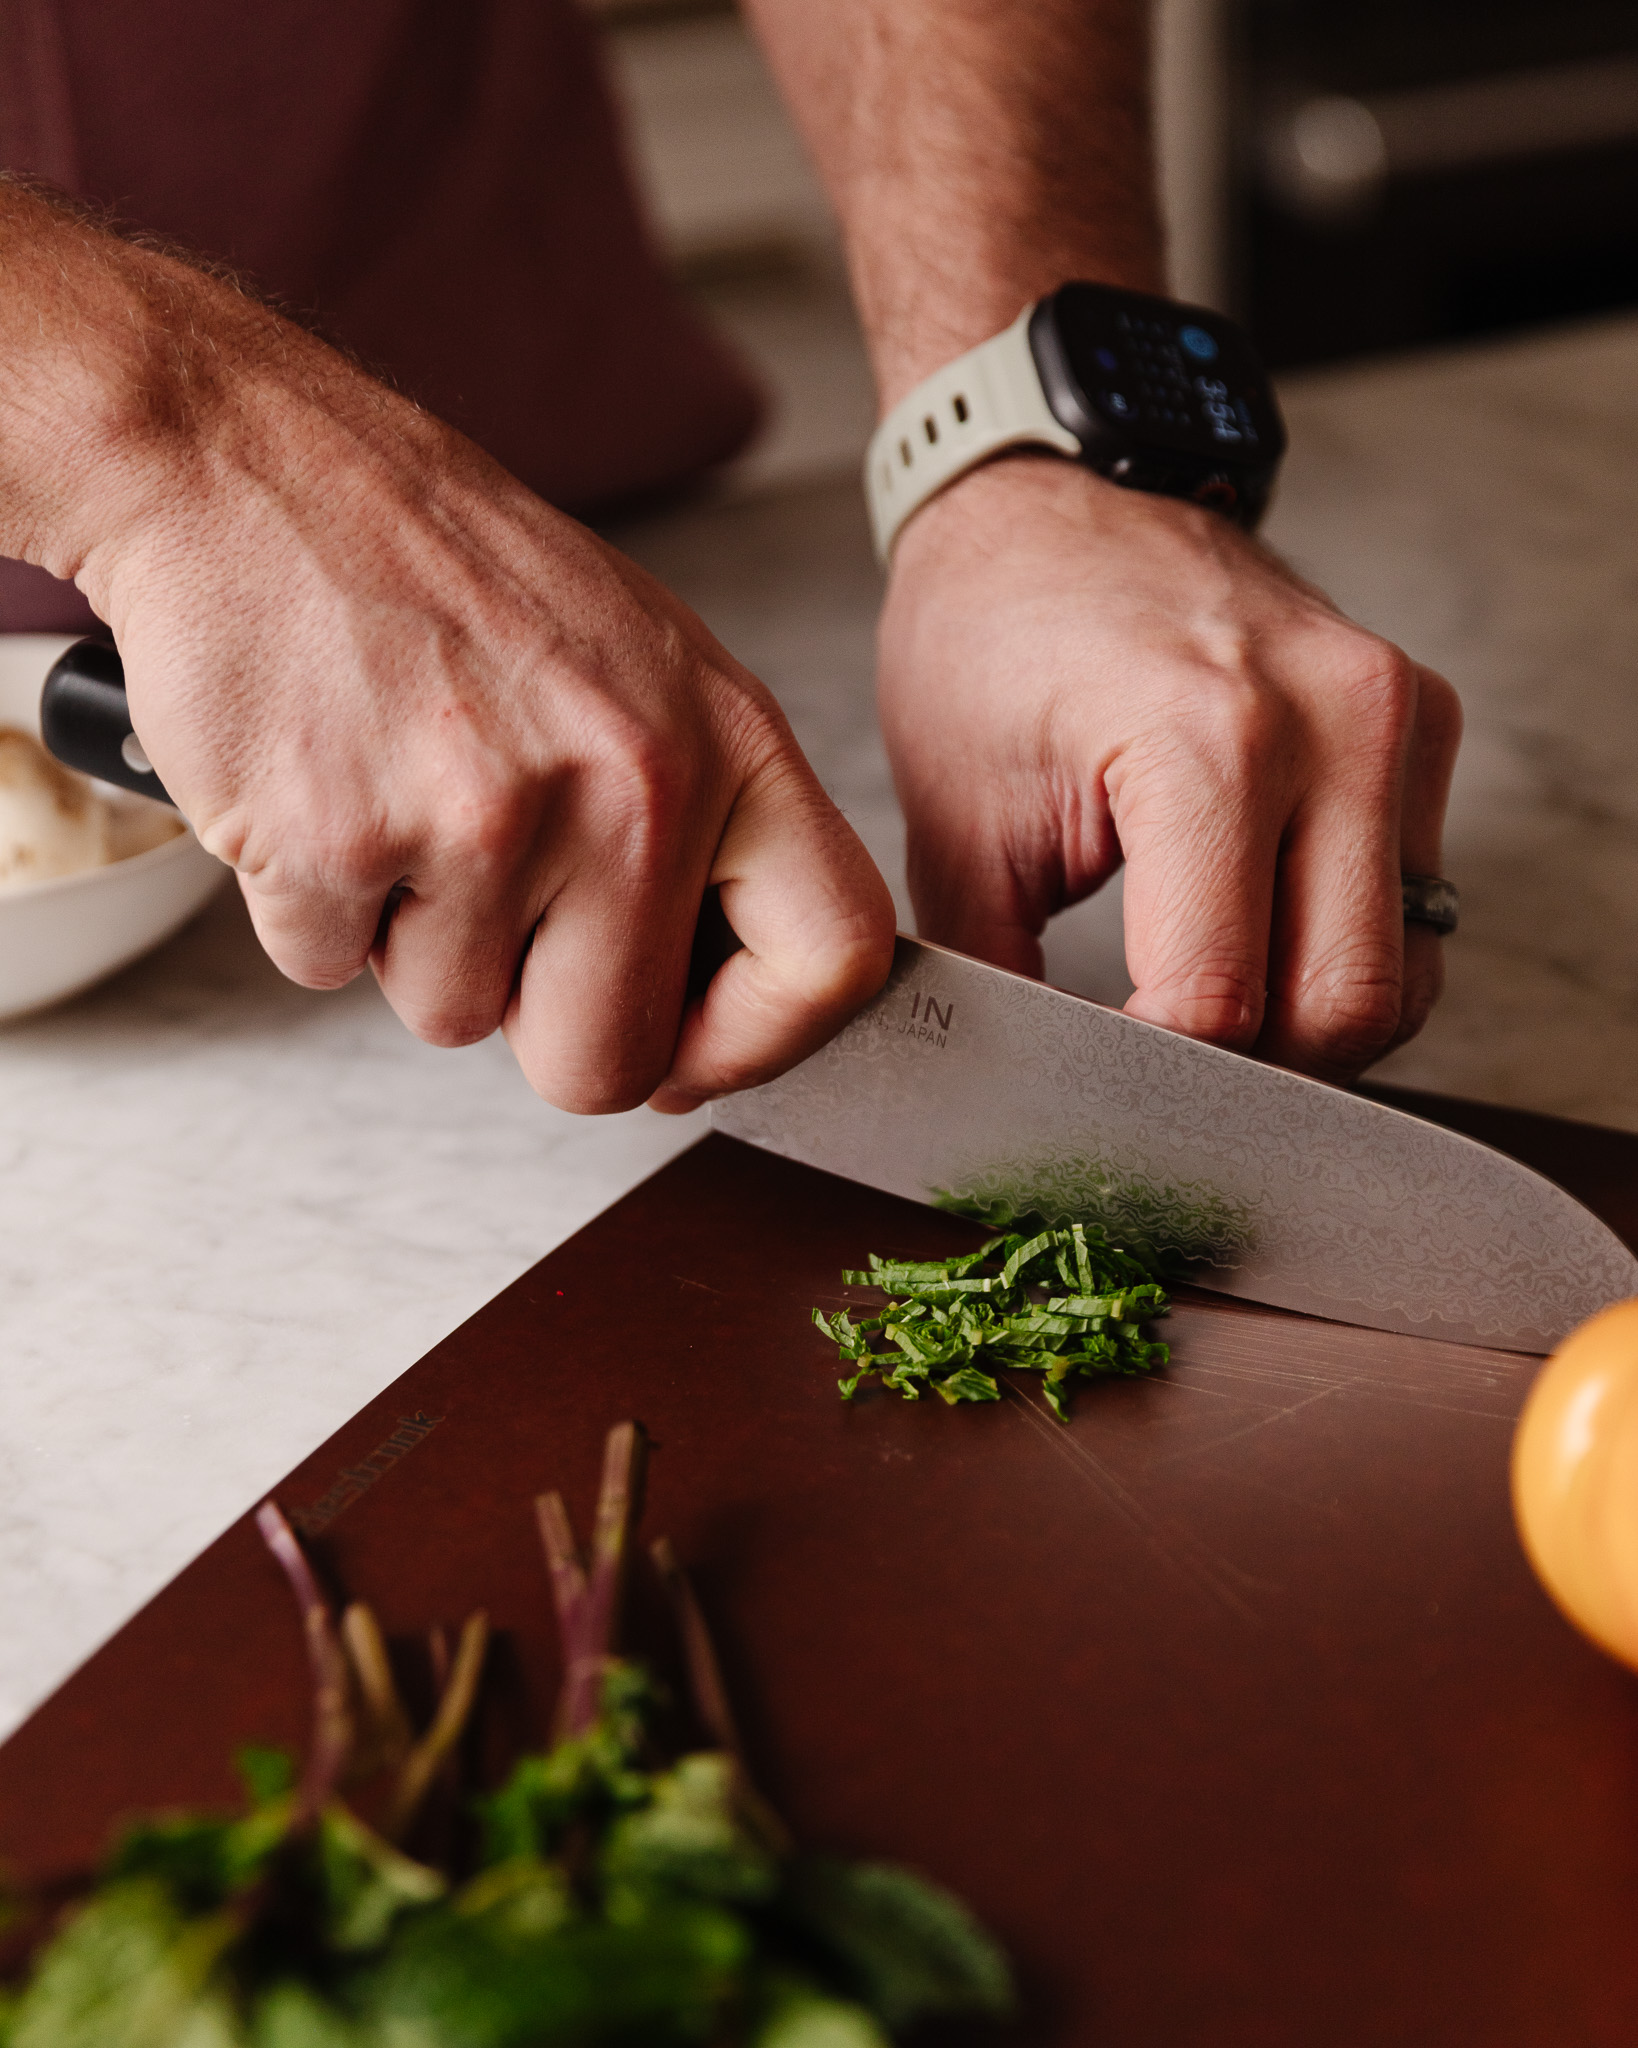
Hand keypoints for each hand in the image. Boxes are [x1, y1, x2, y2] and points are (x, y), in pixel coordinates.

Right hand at [66, 282, 892, 1112]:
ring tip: (401, 795)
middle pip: (610, 1063)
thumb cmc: (448, 572)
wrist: (249, 463)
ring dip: (415, 942)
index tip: (690, 1053)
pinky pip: (329, 972)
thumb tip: (713, 1030)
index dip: (760, 1043)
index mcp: (726, 736)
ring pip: (454, 1020)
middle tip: (496, 913)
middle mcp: (628, 781)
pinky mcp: (339, 841)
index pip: (832, 956)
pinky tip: (325, 785)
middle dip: (540, 1025)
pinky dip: (314, 908)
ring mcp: (483, 815)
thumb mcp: (643, 670)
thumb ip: (705, 836)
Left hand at [877, 458, 1461, 1081]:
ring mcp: (1392, 716)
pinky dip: (1343, 944)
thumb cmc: (987, 642)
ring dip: (1310, 1017)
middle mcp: (1331, 722)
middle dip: (1251, 1065)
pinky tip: (1255, 921)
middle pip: (1344, 1005)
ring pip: (1405, 970)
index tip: (1098, 1071)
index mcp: (1206, 741)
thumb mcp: (956, 829)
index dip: (1153, 1071)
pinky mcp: (1419, 719)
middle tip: (1160, 1053)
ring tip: (1208, 990)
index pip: (1219, 1000)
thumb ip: (1001, 980)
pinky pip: (1416, 900)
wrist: (1045, 502)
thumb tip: (1037, 1098)